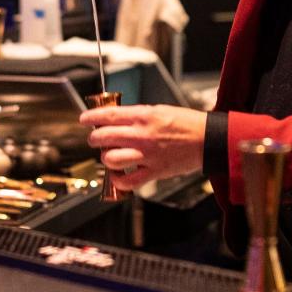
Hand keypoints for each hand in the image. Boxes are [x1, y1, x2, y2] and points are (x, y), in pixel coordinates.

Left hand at [82, 104, 206, 190]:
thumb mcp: (158, 110)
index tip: (84, 119)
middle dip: (95, 138)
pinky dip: (119, 180)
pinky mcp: (155, 171)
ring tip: (109, 156)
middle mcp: (142, 135)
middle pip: (104, 137)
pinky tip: (119, 175)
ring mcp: (147, 154)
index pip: (108, 115)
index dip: (91, 117)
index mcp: (143, 116)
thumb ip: (136, 115)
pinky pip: (129, 181)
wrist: (207, 139)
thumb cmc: (185, 123)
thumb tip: (116, 119)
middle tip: (96, 139)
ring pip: (112, 159)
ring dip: (106, 158)